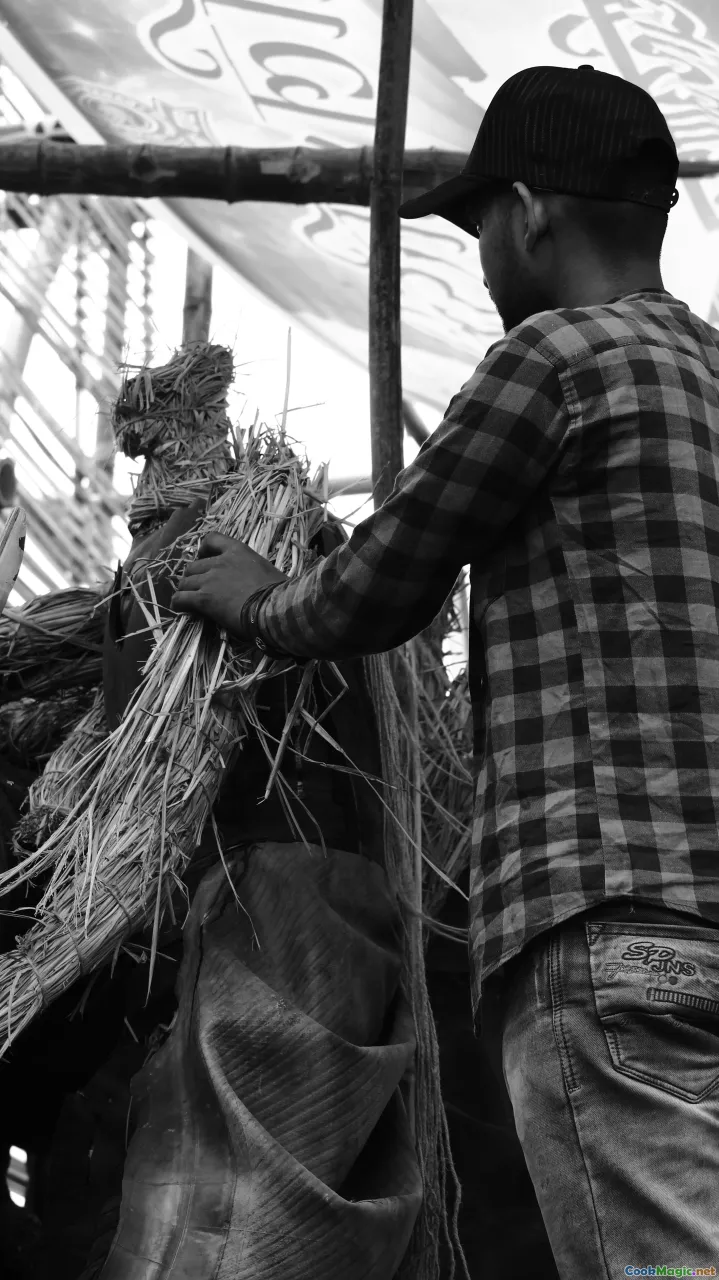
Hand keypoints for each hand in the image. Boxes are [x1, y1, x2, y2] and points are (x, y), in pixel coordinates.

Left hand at [171, 532, 287, 635]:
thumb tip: (257, 583)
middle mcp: (220, 562)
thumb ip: (254, 571)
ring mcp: (209, 580)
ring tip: (187, 600)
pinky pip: (180, 599)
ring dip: (184, 590)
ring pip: (185, 582)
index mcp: (238, 551)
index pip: (212, 539)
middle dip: (192, 576)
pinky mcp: (203, 599)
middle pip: (193, 566)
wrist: (275, 608)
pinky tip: (180, 609)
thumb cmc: (279, 592)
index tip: (203, 557)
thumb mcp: (267, 571)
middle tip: (196, 587)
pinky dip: (177, 603)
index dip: (203, 549)